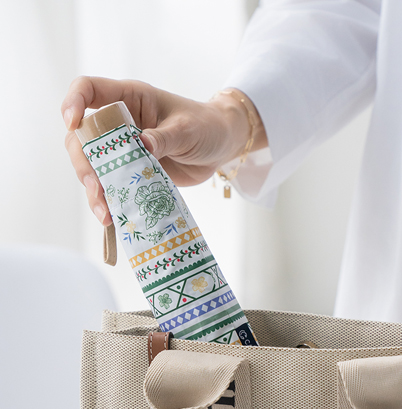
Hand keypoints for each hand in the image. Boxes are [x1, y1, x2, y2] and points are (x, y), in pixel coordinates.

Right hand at [61, 76, 266, 224]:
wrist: (221, 147)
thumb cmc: (206, 126)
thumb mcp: (187, 129)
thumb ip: (164, 137)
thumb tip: (141, 145)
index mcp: (129, 99)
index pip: (88, 89)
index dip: (73, 102)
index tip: (72, 122)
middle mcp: (119, 124)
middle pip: (82, 138)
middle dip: (83, 162)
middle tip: (94, 186)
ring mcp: (123, 150)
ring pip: (92, 167)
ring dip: (93, 189)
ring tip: (104, 211)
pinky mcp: (132, 173)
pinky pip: (111, 186)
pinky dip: (109, 202)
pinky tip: (111, 218)